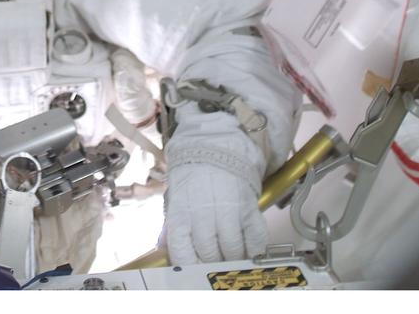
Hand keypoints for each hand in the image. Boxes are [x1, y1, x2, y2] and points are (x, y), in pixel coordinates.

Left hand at [164, 106, 266, 263]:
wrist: (216, 146)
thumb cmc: (192, 176)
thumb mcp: (175, 198)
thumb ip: (170, 227)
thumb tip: (163, 249)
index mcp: (181, 214)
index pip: (182, 255)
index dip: (189, 268)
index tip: (193, 272)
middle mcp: (203, 216)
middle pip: (209, 256)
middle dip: (212, 263)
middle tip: (215, 263)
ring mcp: (228, 213)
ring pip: (232, 252)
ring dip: (232, 258)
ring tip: (231, 256)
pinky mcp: (249, 209)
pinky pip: (255, 241)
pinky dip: (253, 251)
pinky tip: (249, 250)